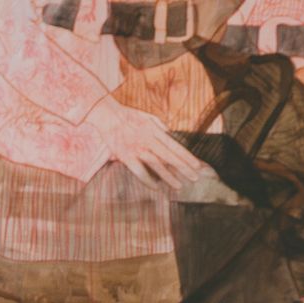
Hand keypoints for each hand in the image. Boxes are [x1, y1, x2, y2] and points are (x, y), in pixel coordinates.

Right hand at [96, 99, 211, 190]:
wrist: (106, 114)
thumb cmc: (127, 115)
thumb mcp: (147, 116)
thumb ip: (160, 125)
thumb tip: (170, 133)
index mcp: (154, 130)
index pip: (174, 145)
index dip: (187, 156)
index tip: (197, 165)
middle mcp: (148, 139)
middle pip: (169, 155)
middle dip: (184, 167)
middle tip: (195, 178)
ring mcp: (136, 148)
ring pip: (156, 164)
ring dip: (168, 176)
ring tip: (179, 186)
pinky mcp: (125, 155)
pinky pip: (138, 170)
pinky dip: (147, 180)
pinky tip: (156, 188)